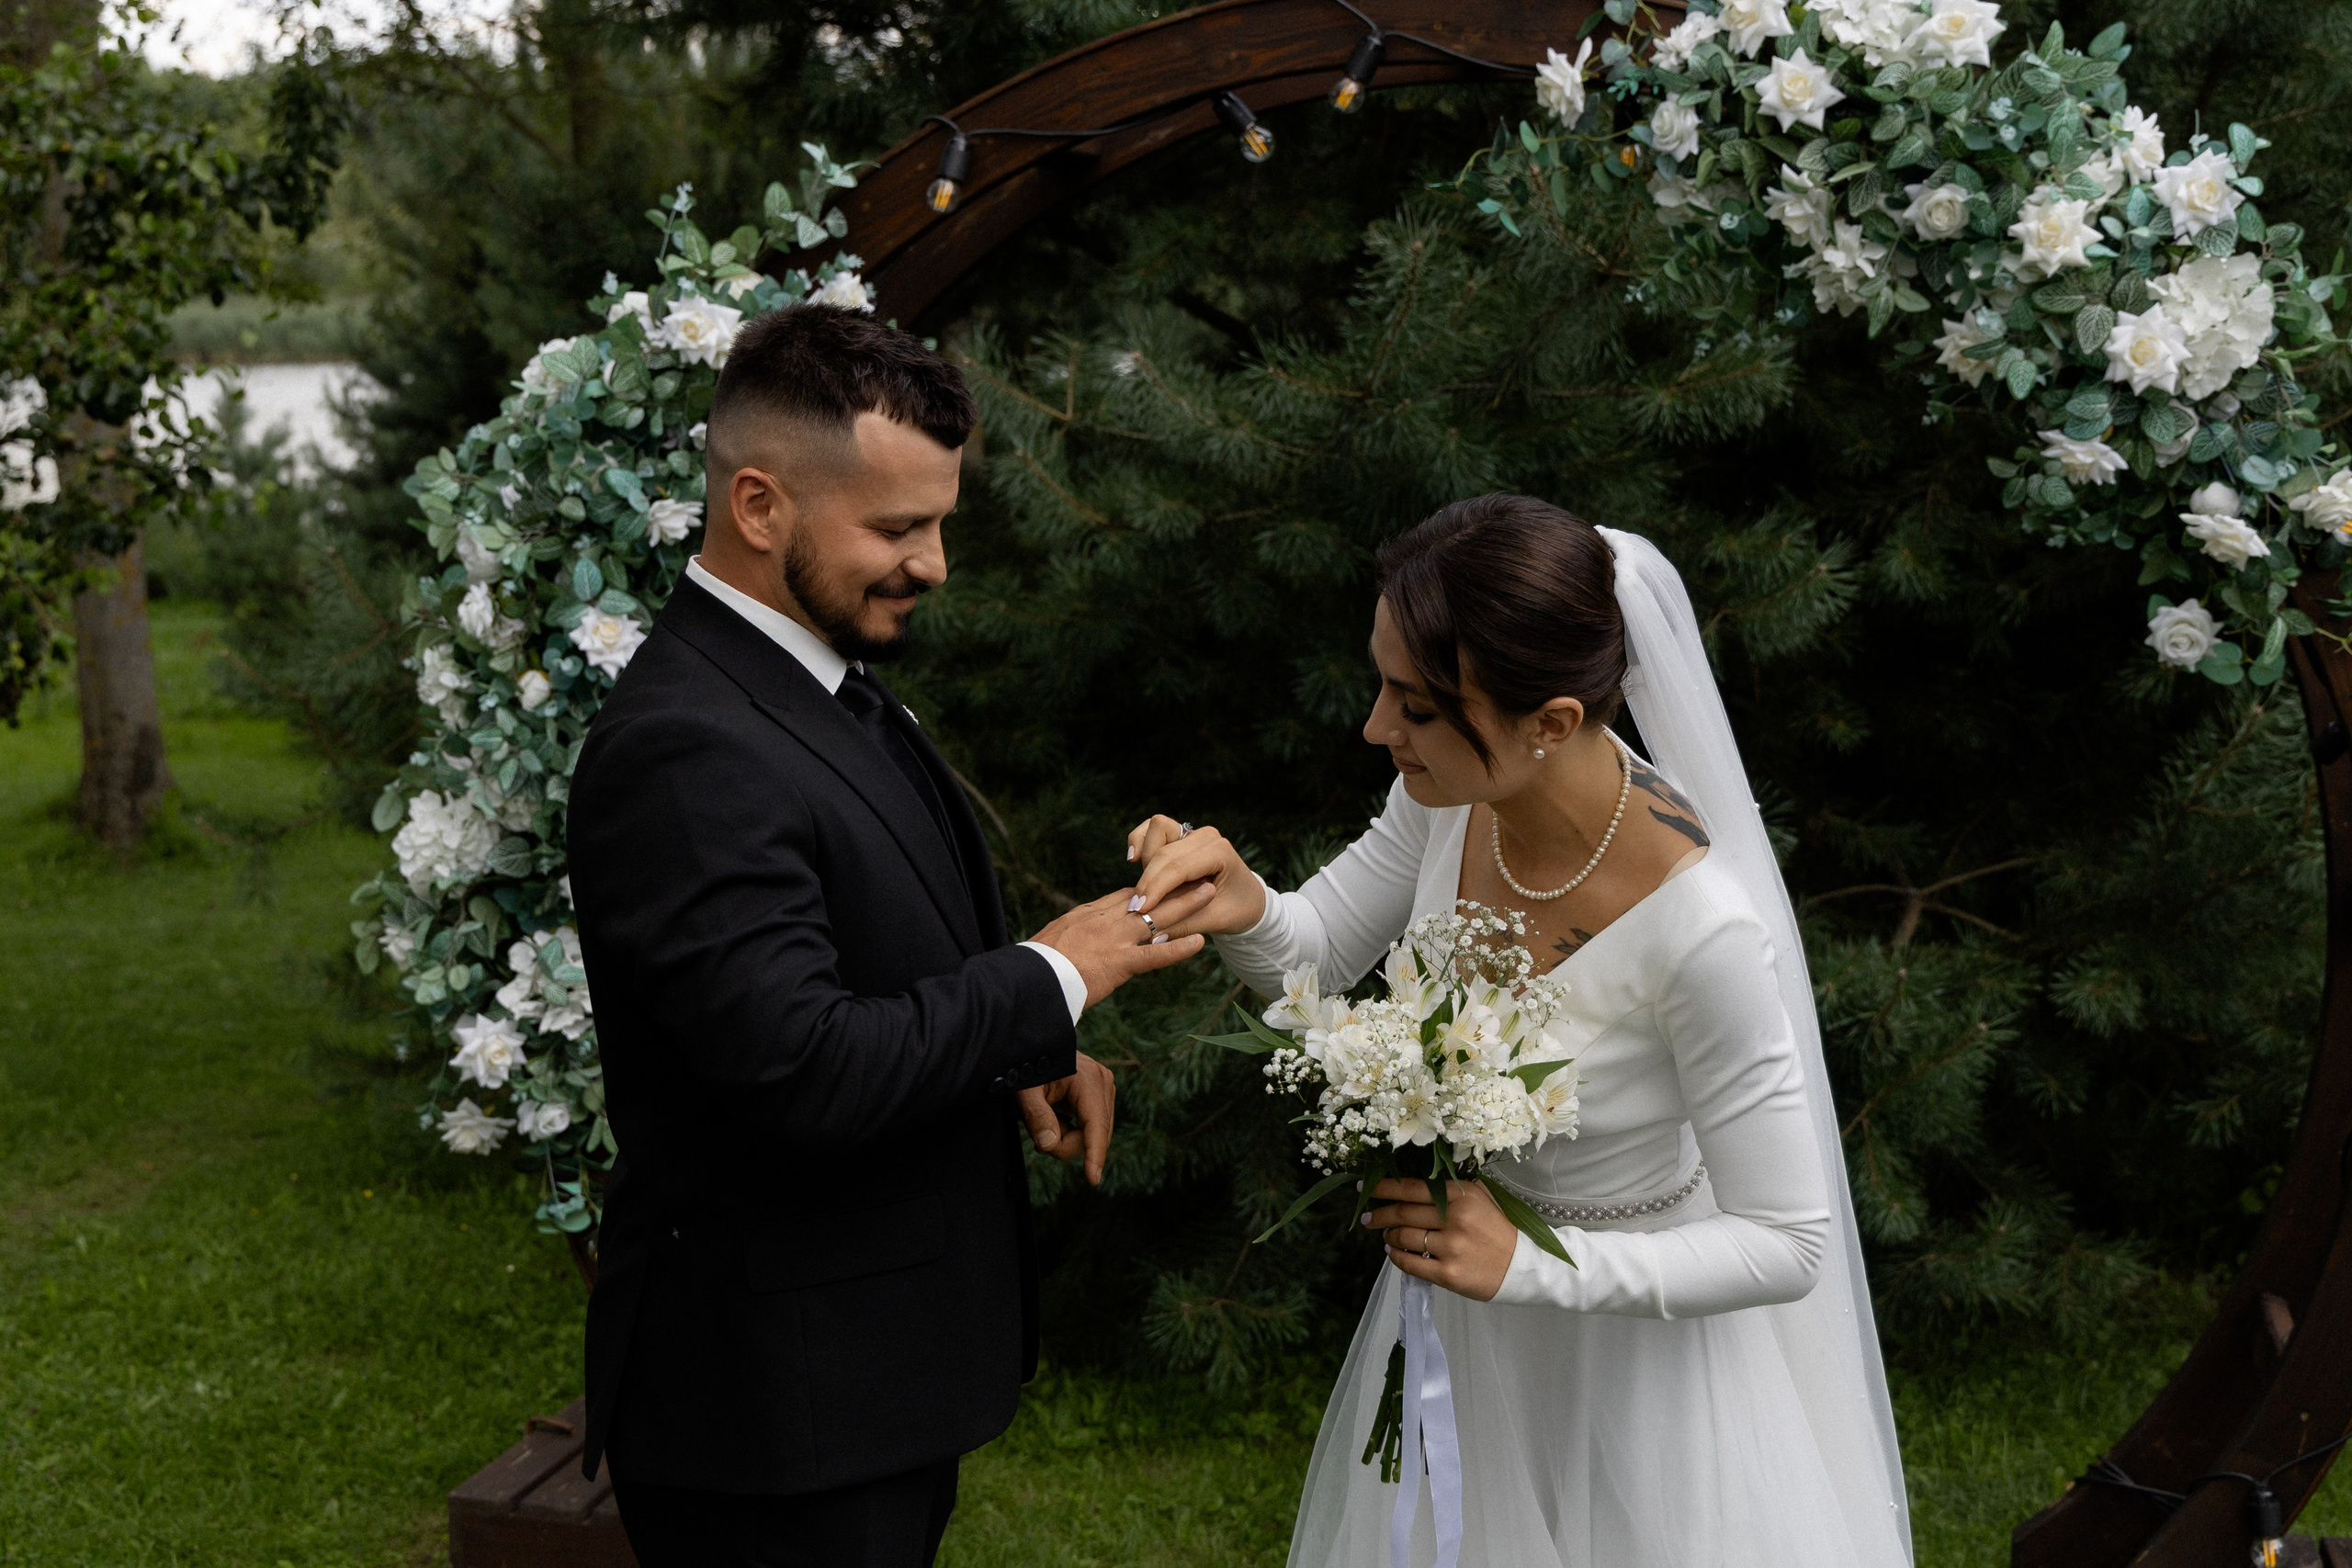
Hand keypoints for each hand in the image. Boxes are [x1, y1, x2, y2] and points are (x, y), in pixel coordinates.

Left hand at [1017, 1051, 1117, 1184]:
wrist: (1035, 1047)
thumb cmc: (1028, 1065)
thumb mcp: (1025, 1091)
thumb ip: (1037, 1117)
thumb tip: (1051, 1145)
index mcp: (1089, 1079)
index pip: (1095, 1125)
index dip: (1093, 1154)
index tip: (1093, 1179)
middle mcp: (1104, 1084)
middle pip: (1093, 1135)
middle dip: (1064, 1143)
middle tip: (1038, 1137)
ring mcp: (1106, 1089)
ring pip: (1092, 1135)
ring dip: (1066, 1136)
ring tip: (1046, 1119)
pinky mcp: (1102, 1096)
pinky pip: (1090, 1128)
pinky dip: (1071, 1131)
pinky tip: (1057, 1118)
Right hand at [1031, 881, 1216, 1006]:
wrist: (1024, 981)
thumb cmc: (1031, 969)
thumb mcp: (1049, 945)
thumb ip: (1068, 939)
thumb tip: (1074, 943)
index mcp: (1085, 916)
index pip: (1123, 896)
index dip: (1149, 889)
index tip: (1167, 884)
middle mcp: (1102, 921)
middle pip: (1146, 898)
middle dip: (1174, 886)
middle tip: (1198, 875)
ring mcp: (1112, 941)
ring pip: (1157, 917)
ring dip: (1186, 905)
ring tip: (1211, 893)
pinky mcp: (1117, 964)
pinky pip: (1154, 955)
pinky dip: (1178, 949)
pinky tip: (1200, 943)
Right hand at [1125, 816, 1266, 936]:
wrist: (1248, 900)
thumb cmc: (1238, 910)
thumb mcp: (1215, 920)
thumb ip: (1184, 925)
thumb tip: (1152, 937)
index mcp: (1221, 852)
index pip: (1179, 868)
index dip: (1156, 888)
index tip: (1139, 909)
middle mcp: (1206, 837)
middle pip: (1164, 852)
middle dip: (1147, 880)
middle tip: (1135, 908)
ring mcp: (1193, 833)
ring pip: (1156, 832)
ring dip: (1145, 857)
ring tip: (1145, 888)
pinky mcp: (1181, 835)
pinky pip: (1154, 830)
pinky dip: (1141, 840)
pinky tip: (1133, 859)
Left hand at [1361, 1177, 1519, 1302]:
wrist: (1523, 1266)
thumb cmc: (1499, 1229)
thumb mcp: (1481, 1198)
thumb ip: (1451, 1190)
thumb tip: (1412, 1186)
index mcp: (1462, 1196)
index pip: (1412, 1188)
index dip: (1383, 1188)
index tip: (1364, 1190)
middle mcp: (1455, 1219)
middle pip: (1403, 1213)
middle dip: (1379, 1215)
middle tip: (1367, 1218)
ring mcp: (1451, 1248)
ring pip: (1403, 1238)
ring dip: (1389, 1236)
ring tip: (1387, 1236)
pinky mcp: (1449, 1274)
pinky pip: (1411, 1264)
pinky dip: (1396, 1257)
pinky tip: (1394, 1252)